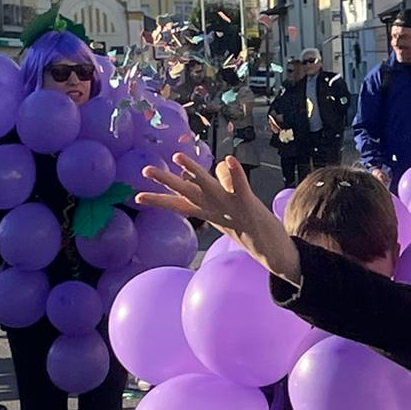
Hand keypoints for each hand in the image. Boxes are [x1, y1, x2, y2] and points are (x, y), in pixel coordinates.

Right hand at [137, 152, 302, 283]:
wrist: (274, 253)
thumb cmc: (254, 227)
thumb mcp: (236, 204)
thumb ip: (229, 183)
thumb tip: (223, 165)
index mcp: (209, 212)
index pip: (180, 204)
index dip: (159, 200)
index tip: (136, 197)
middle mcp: (215, 208)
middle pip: (186, 191)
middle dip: (165, 181)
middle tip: (145, 171)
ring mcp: (230, 206)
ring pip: (206, 185)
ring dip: (192, 170)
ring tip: (177, 156)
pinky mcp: (248, 205)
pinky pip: (240, 186)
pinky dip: (235, 174)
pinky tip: (231, 160)